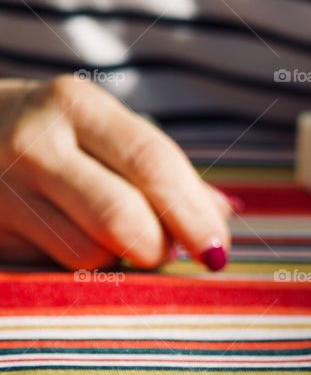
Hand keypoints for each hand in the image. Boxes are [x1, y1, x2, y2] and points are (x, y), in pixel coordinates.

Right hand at [0, 75, 232, 269]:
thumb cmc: (63, 136)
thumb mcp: (109, 133)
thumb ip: (169, 172)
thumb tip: (225, 214)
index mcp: (78, 106)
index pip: (151, 162)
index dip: (191, 213)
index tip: (217, 250)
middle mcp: (35, 142)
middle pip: (120, 216)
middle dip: (160, 247)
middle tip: (173, 254)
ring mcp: (4, 188)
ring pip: (88, 251)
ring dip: (121, 260)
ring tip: (121, 240)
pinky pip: (55, 268)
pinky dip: (87, 268)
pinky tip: (83, 243)